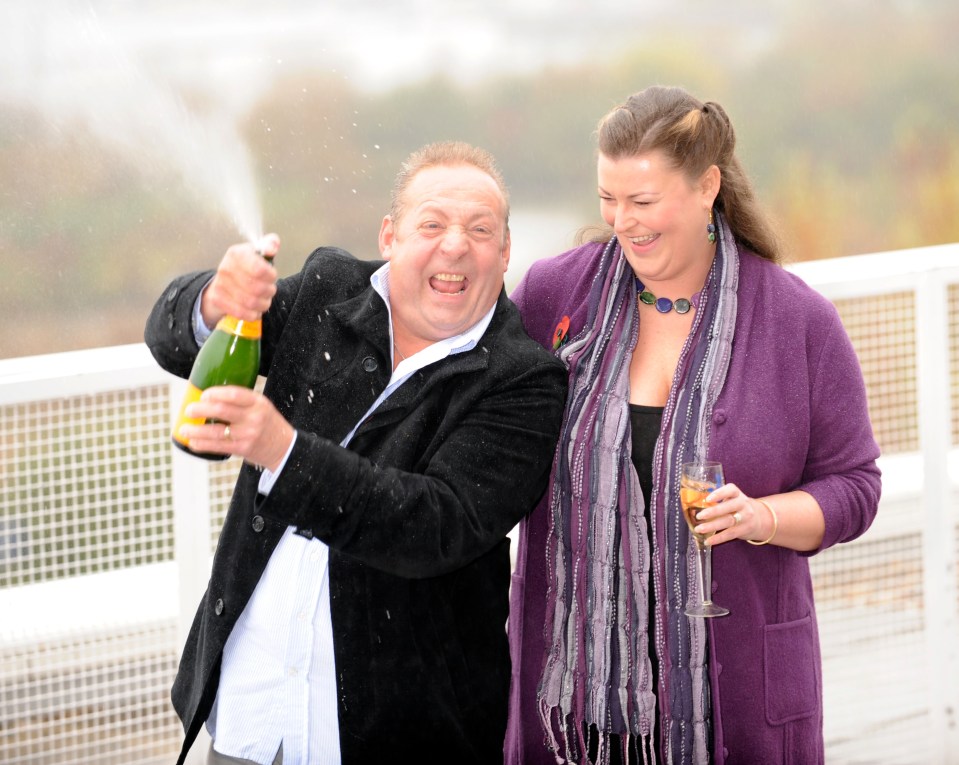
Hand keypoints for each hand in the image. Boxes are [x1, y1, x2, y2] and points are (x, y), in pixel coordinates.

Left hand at [179, 385, 294, 471]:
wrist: (284, 447)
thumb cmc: (267, 423)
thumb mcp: (261, 406)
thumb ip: (241, 402)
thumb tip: (209, 398)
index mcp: (258, 402)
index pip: (234, 394)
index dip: (215, 393)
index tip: (204, 394)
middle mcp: (254, 417)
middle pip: (221, 410)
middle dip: (200, 409)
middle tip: (188, 410)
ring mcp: (249, 434)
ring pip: (216, 431)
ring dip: (196, 431)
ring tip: (184, 430)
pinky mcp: (244, 448)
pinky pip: (219, 447)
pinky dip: (203, 445)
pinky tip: (193, 443)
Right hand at [201, 233, 280, 325]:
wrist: (223, 281)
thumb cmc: (246, 267)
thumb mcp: (257, 252)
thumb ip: (269, 245)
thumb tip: (272, 246)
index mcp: (237, 253)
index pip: (259, 269)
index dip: (271, 275)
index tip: (272, 275)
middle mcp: (226, 268)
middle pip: (257, 288)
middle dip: (269, 291)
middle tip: (269, 289)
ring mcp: (220, 285)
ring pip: (251, 302)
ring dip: (263, 303)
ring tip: (264, 299)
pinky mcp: (218, 300)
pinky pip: (242, 313)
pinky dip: (254, 313)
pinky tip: (255, 308)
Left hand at [692, 482, 769, 546]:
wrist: (761, 519)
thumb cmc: (738, 507)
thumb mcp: (732, 499)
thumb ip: (718, 499)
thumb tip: (694, 502)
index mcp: (737, 494)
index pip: (730, 490)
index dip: (719, 494)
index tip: (708, 498)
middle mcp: (743, 504)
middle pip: (728, 507)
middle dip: (713, 512)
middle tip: (699, 516)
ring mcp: (745, 517)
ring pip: (728, 522)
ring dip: (712, 526)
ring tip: (699, 529)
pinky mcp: (744, 530)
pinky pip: (730, 534)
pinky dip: (718, 538)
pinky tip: (707, 541)